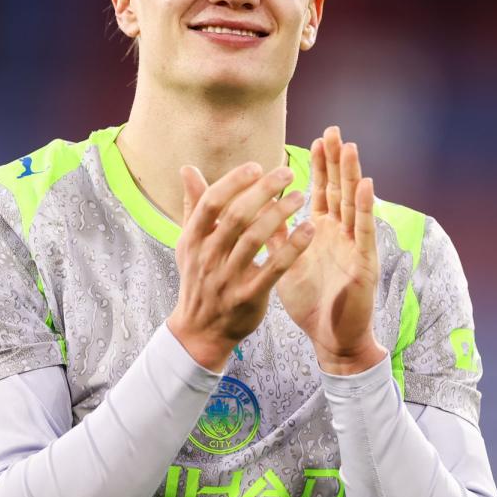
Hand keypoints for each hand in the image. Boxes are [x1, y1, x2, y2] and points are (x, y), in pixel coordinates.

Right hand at [167, 161, 314, 371]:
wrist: (201, 330)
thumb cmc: (199, 279)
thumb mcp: (189, 244)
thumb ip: (193, 205)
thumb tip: (187, 168)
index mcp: (193, 239)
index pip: (211, 202)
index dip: (234, 182)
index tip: (256, 166)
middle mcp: (208, 256)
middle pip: (237, 216)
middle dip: (264, 190)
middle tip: (287, 173)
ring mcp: (228, 278)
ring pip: (256, 238)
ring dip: (281, 214)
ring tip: (301, 196)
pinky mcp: (249, 296)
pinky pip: (274, 268)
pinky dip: (293, 247)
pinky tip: (308, 229)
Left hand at [277, 126, 386, 374]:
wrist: (330, 337)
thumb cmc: (310, 300)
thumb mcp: (286, 262)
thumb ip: (274, 235)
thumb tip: (255, 210)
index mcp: (321, 232)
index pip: (321, 191)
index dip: (320, 167)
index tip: (316, 139)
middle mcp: (340, 234)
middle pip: (338, 190)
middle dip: (336, 161)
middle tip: (334, 131)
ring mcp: (354, 246)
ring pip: (353, 204)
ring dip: (352, 175)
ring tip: (350, 148)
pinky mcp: (363, 263)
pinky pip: (363, 232)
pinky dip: (364, 208)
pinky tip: (366, 186)